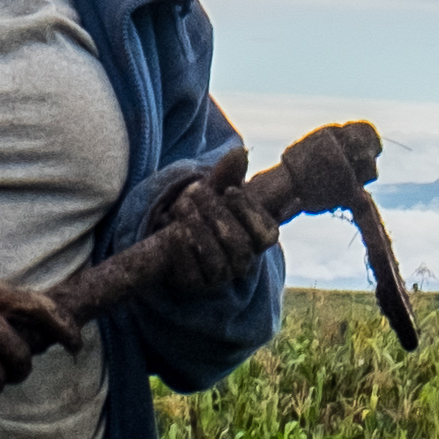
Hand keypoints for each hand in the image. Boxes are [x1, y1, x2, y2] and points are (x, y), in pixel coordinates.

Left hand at [148, 153, 281, 292]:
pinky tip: (173, 230)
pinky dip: (182, 249)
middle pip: (238, 244)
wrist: (172, 239)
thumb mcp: (214, 193)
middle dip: (215, 213)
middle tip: (194, 190)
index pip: (267, 234)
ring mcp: (218, 278)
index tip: (230, 191)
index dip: (249, 213)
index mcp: (255, 243)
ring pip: (216, 260)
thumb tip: (240, 152)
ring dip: (197, 228)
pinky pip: (191, 273)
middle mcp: (242, 263)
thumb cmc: (202, 212)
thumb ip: (228, 175)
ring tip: (180, 204)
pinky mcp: (193, 286)